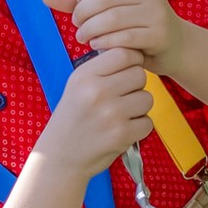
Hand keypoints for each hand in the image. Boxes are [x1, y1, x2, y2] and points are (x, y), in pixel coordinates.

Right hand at [34, 40, 152, 180]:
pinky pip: (147, 122)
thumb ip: (102, 68)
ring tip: (121, 115)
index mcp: (85, 76)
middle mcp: (97, 92)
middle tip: (121, 97)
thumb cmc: (73, 118)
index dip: (132, 61)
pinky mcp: (122, 134)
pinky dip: (139, 127)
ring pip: (147, 98)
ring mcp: (111, 114)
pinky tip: (122, 130)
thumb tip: (134, 51)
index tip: (127, 71)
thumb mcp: (77, 85)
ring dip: (139, 108)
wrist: (60, 156)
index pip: (124, 53)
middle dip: (135, 86)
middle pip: (139, 75)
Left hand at [68, 0, 174, 66]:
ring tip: (84, 37)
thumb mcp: (110, 8)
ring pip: (112, 18)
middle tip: (77, 25)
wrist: (174, 46)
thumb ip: (78, 1)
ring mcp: (157, 11)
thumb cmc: (136, 24)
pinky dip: (105, 42)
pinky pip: (124, 38)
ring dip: (91, 30)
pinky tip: (98, 46)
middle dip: (83, 12)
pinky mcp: (159, 33)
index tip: (78, 4)